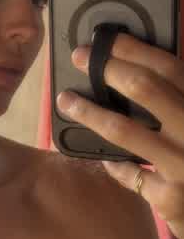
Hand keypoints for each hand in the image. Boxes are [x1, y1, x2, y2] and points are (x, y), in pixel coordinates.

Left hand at [56, 32, 183, 238]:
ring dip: (89, 112)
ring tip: (66, 100)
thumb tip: (134, 72)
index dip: (133, 50)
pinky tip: (104, 157)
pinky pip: (128, 173)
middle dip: (107, 69)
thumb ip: (176, 101)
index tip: (104, 40)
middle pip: (146, 89)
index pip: (168, 67)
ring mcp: (183, 164)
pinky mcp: (170, 197)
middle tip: (78, 57)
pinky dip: (113, 163)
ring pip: (124, 130)